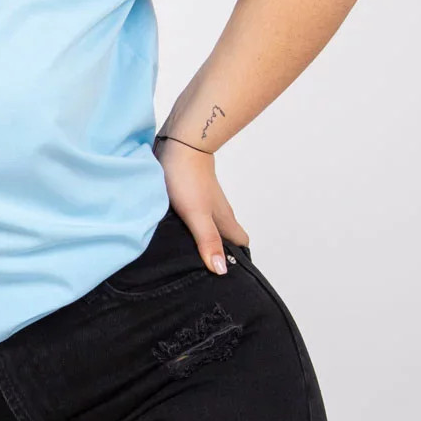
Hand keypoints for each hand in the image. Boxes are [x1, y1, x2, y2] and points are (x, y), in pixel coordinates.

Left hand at [153, 135, 250, 275]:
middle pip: (227, 235)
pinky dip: (193, 228)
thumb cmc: (188, 179)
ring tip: (193, 256)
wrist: (180, 145)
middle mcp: (218, 211)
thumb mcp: (197, 215)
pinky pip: (197, 216)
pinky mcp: (192, 195)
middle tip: (208, 269)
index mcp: (224, 219)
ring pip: (212, 225)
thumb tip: (222, 270)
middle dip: (223, 252)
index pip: (241, 242)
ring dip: (207, 240)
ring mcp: (205, 202)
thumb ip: (208, 241)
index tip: (230, 274)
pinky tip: (179, 234)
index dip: (238, 258)